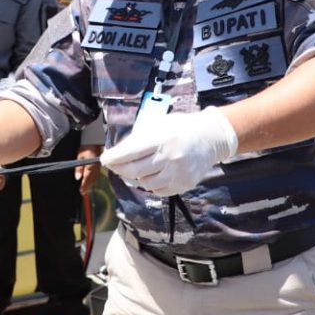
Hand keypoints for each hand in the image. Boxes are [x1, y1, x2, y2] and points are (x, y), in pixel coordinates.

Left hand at [75, 144, 101, 195]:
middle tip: (83, 193)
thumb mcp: (79, 156)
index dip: (84, 186)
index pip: (87, 179)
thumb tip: (78, 178)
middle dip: (87, 187)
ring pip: (95, 178)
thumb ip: (78, 168)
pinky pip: (97, 174)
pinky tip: (92, 181)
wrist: (95, 139)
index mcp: (90, 167)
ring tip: (86, 189)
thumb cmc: (86, 147)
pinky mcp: (100, 164)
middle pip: (91, 180)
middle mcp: (95, 168)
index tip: (81, 192)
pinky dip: (94, 179)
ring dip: (91, 184)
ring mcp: (99, 166)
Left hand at [101, 107, 237, 196]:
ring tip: (133, 169)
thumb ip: (138, 138)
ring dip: (134, 178)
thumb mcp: (158, 124)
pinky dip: (150, 184)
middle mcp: (169, 158)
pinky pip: (158, 190)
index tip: (104, 159)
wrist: (211, 137)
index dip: (113, 158)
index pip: (130, 153)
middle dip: (118, 169)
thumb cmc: (180, 128)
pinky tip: (151, 174)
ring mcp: (177, 174)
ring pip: (144, 184)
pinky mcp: (183, 185)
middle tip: (113, 166)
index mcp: (161, 139)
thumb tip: (117, 153)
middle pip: (133, 171)